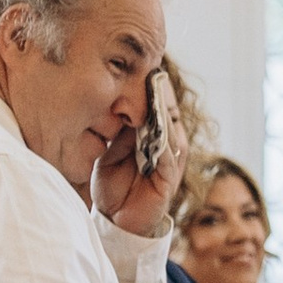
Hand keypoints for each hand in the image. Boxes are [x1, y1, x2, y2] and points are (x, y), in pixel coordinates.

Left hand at [89, 60, 184, 238]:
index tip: (142, 62)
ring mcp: (171, 161)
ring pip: (170, 128)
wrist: (116, 220)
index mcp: (155, 134)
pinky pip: (168, 155)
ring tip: (153, 89)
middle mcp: (168, 144)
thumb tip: (115, 101)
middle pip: (168, 110)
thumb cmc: (113, 183)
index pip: (159, 102)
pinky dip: (161, 140)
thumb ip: (117, 126)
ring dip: (161, 110)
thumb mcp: (111, 148)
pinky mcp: (168, 179)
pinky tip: (153, 125)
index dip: (152, 83)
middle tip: (149, 66)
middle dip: (158, 91)